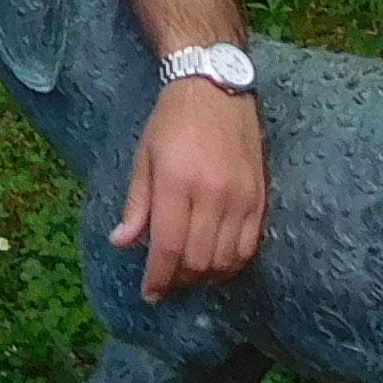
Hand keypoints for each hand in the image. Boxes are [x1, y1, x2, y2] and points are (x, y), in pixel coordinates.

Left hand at [117, 78, 268, 299]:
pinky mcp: (260, 198)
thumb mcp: (143, 158)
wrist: (215, 88)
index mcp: (177, 183)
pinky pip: (249, 246)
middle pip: (198, 260)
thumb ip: (136, 204)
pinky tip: (216, 265)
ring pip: (225, 259)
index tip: (149, 294)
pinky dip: (231, 264)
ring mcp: (241, 198)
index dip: (158, 277)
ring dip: (205, 277)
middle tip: (165, 285)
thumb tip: (121, 242)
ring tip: (187, 277)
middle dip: (179, 281)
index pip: (169, 247)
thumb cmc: (171, 122)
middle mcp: (213, 195)